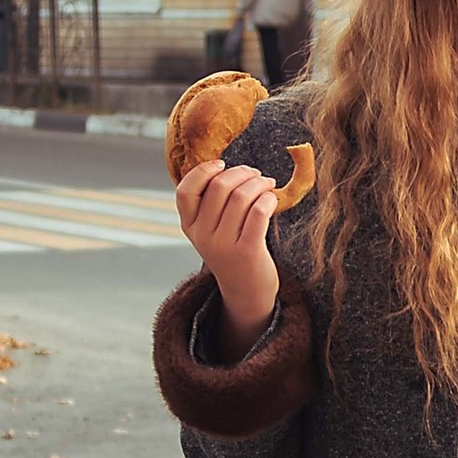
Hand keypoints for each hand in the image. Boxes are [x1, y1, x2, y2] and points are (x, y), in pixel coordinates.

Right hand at [175, 156, 280, 356]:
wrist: (245, 292)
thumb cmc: (232, 251)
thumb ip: (211, 204)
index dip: (203, 171)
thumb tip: (227, 167)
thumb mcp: (211, 230)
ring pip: (241, 196)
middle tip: (256, 175)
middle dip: (242, 173)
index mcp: (190, 226)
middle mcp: (203, 236)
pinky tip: (272, 198)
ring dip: (259, 183)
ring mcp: (224, 245)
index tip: (222, 164)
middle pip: (219, 187)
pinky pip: (259, 211)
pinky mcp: (247, 251)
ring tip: (267, 185)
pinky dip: (268, 198)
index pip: (185, 191)